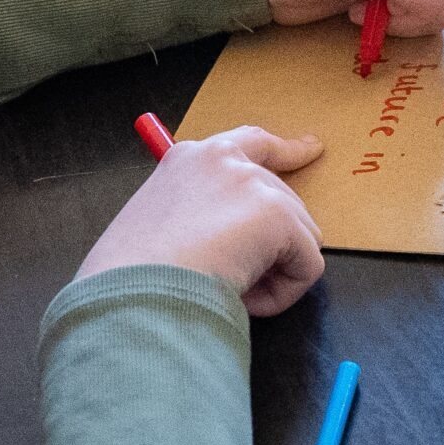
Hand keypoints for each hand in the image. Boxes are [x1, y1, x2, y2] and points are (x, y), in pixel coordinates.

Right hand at [79, 127, 327, 316]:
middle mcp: (223, 159)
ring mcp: (252, 182)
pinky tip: (246, 300)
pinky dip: (284, 294)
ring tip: (227, 291)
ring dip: (272, 274)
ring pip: (300, 236)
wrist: (134, 292)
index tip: (311, 150)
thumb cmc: (132, 276)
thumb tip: (237, 241)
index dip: (285, 150)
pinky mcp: (277, 214)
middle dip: (270, 246)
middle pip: (284, 199)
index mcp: (189, 160)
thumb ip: (198, 214)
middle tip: (230, 279)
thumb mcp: (157, 226)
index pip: (251, 144)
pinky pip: (308, 265)